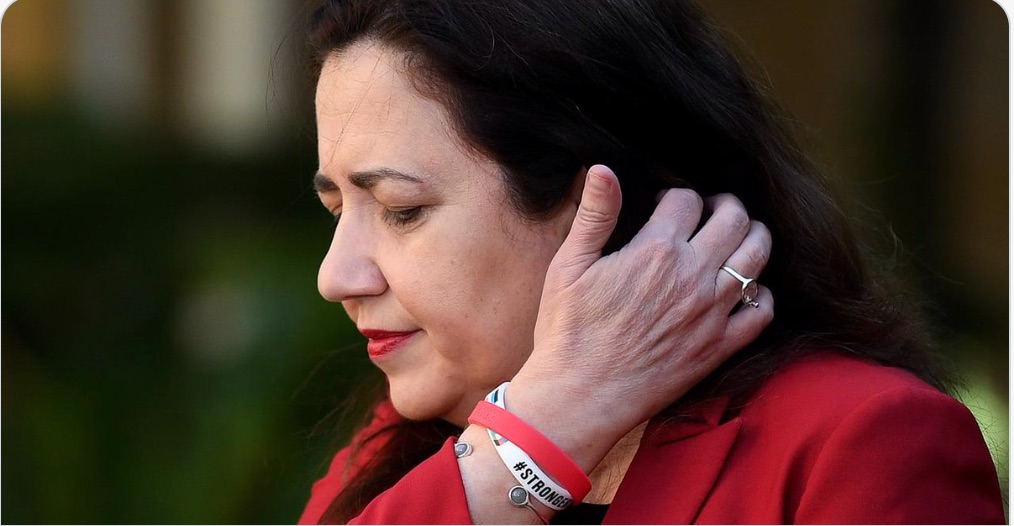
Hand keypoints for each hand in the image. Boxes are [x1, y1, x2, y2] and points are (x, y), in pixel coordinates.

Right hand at [509, 164, 772, 470]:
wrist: (581, 395)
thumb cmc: (568, 331)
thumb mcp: (569, 266)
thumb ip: (594, 215)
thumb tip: (603, 170)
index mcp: (656, 250)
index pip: (687, 199)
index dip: (676, 195)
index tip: (666, 204)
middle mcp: (693, 275)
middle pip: (734, 218)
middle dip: (724, 205)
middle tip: (711, 212)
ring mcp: (711, 311)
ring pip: (757, 256)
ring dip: (752, 237)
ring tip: (736, 238)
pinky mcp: (719, 346)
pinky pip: (762, 311)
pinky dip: (759, 294)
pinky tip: (742, 291)